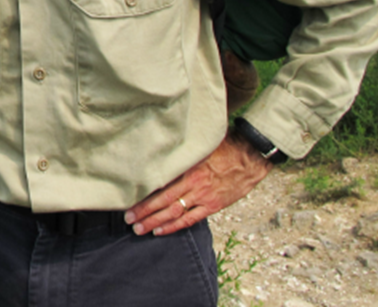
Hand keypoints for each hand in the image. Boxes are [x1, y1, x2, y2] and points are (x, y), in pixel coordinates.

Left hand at [124, 131, 272, 235]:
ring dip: (155, 222)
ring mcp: (203, 197)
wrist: (249, 157)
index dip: (144, 196)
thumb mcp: (199, 146)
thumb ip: (181, 153)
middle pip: (163, 202)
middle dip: (144, 212)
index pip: (160, 186)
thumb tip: (159, 151)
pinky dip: (174, 226)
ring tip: (139, 229)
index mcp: (188, 169)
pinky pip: (191, 219)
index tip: (128, 202)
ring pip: (174, 213)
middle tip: (129, 219)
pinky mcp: (213, 205)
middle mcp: (193, 185)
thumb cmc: (224, 147)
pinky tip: (161, 230)